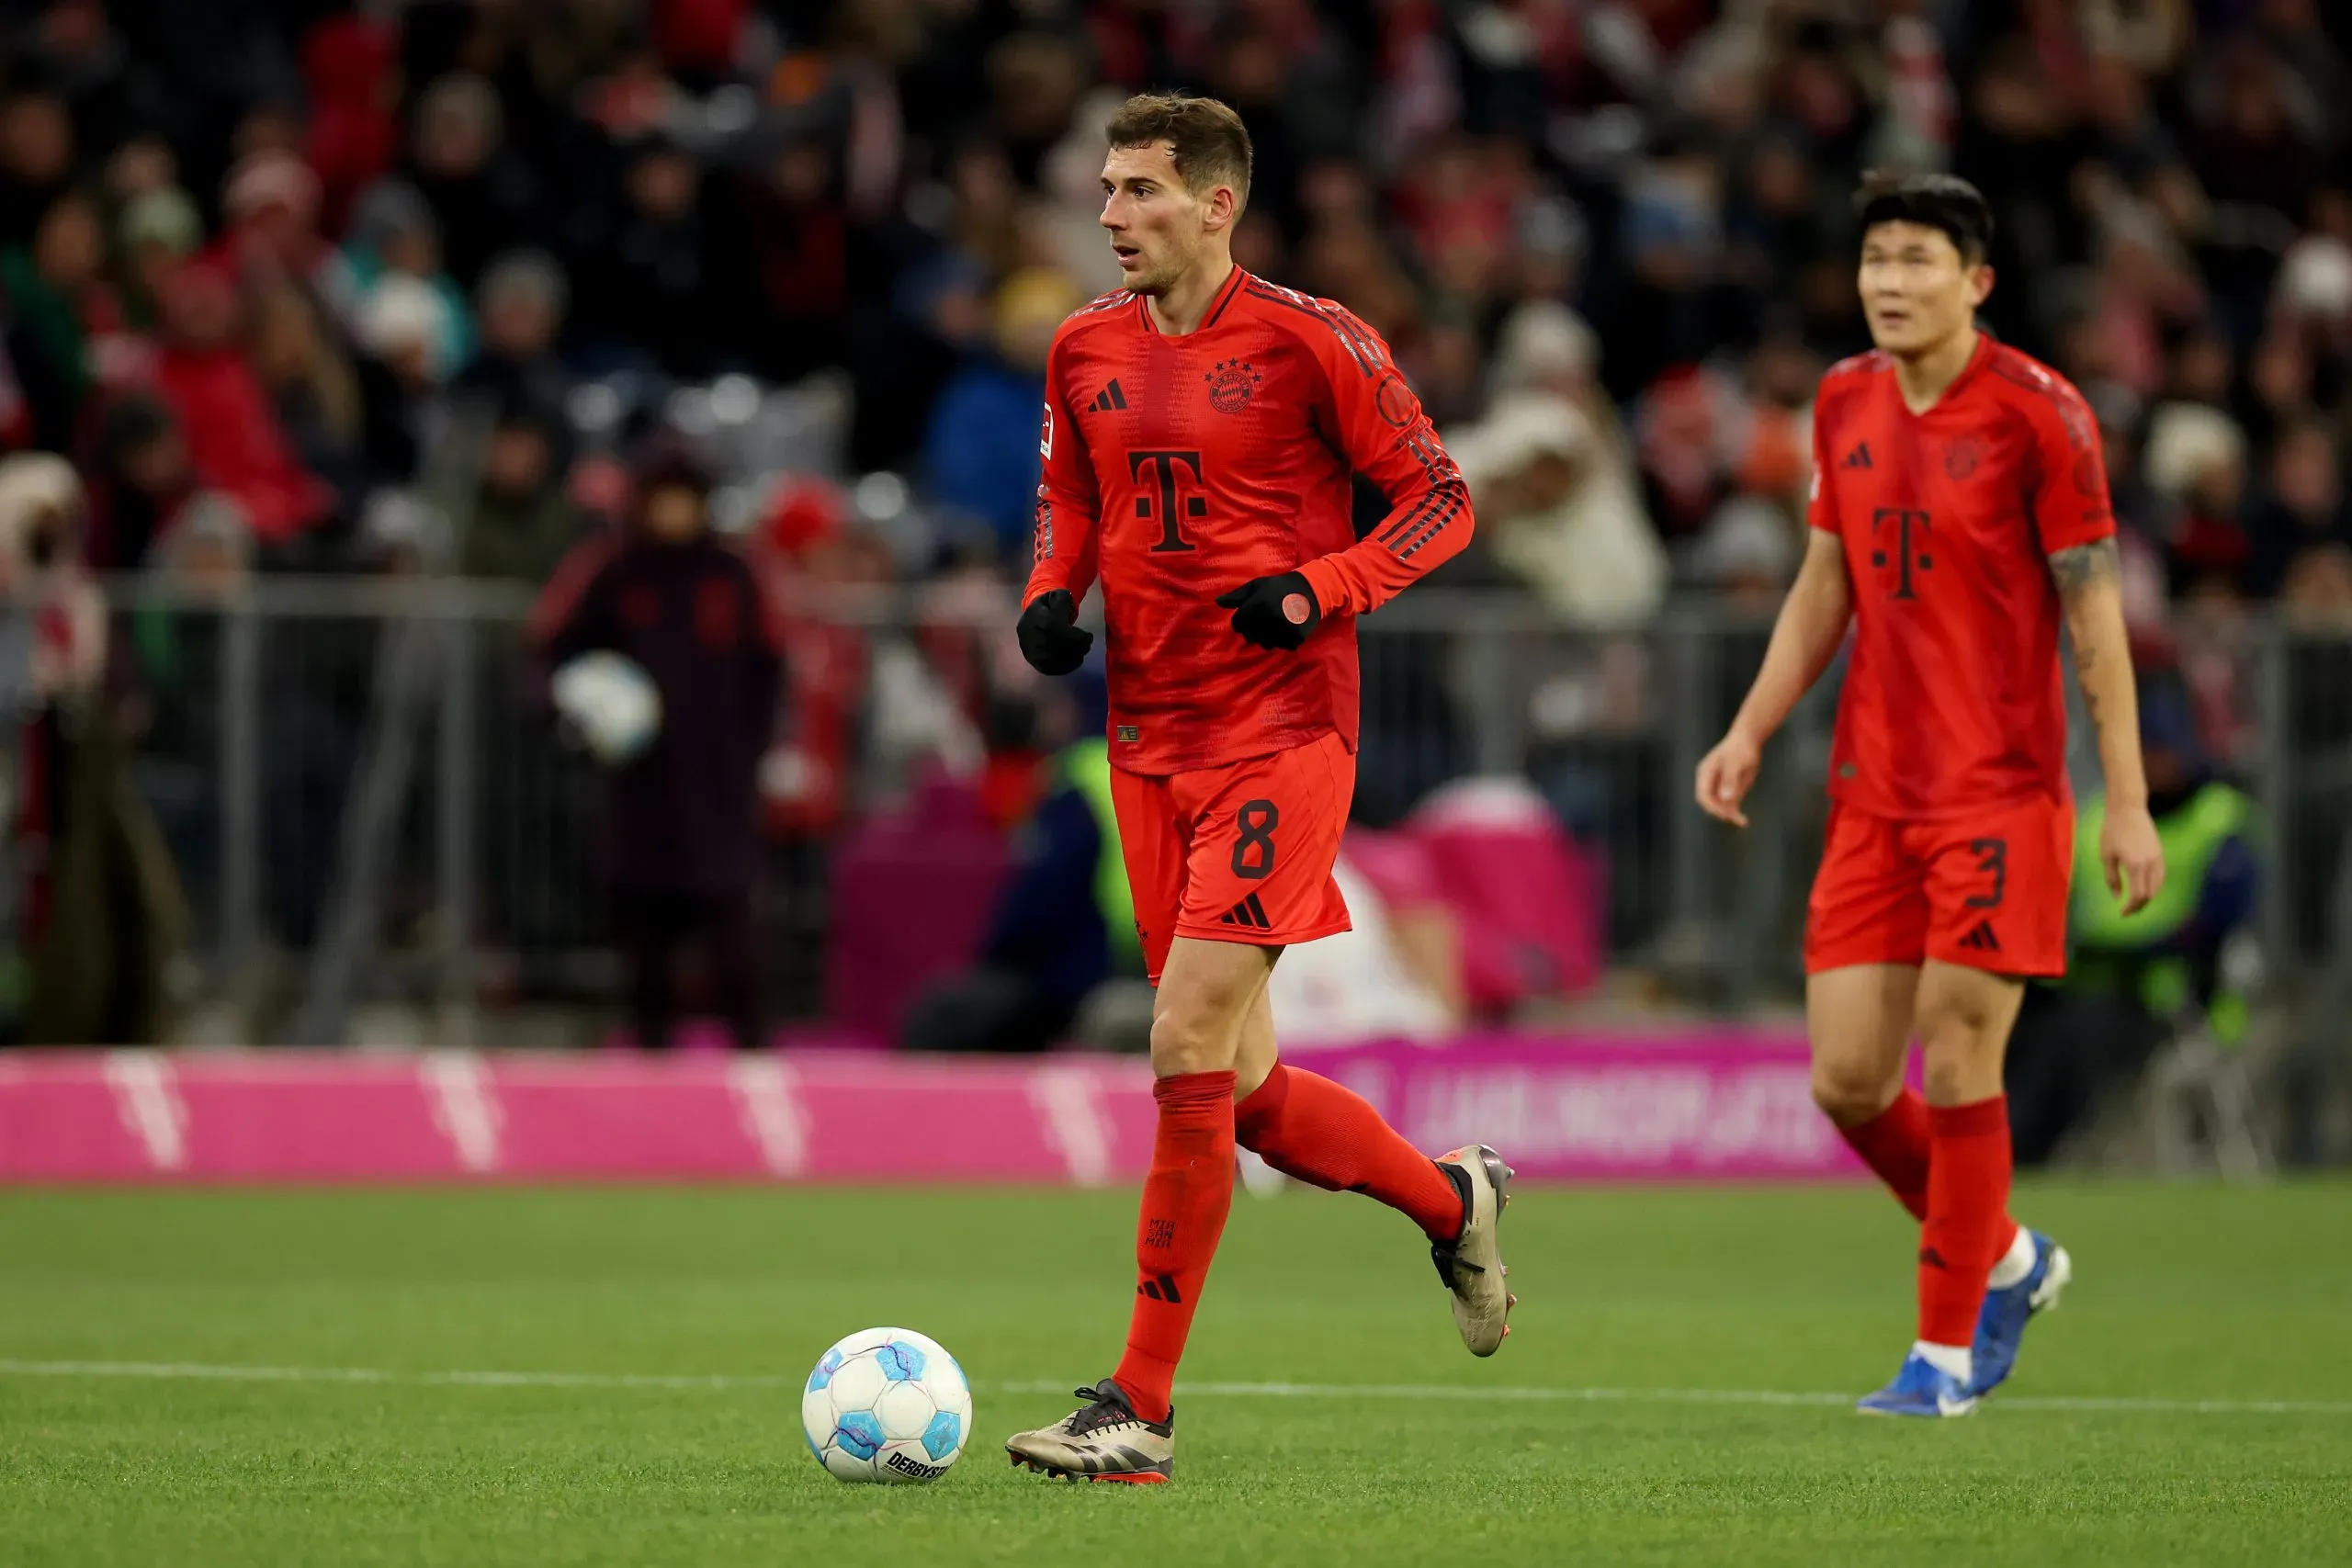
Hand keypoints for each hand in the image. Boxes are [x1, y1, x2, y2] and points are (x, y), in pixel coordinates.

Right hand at [1016, 589, 1092, 675]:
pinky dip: (1066, 667)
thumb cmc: (1050, 607)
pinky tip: (1077, 660)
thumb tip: (1069, 605)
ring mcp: (1029, 650)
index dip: (1073, 635)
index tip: (1088, 635)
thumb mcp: (1056, 596)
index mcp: (1033, 616)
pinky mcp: (1033, 662)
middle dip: (1076, 646)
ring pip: (1051, 659)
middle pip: (1053, 645)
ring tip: (1084, 650)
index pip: (1053, 628)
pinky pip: (1050, 669)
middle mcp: (1027, 635)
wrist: (1034, 618)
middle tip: (1088, 643)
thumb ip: (1063, 600)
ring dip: (1073, 657)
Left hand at [1216, 572, 1320, 650]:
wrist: (1311, 589)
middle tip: (1265, 619)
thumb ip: (1237, 596)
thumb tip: (1217, 602)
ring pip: (1265, 644)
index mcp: (1257, 606)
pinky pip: (1282, 646)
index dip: (1241, 620)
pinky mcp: (1296, 638)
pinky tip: (1287, 627)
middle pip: (1250, 637)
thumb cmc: (1280, 586)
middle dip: (1253, 630)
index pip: (1237, 625)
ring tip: (1276, 623)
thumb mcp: (1257, 586)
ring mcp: (1283, 631)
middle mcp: (1269, 620)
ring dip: (1267, 637)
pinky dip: (1283, 640)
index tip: (1251, 613)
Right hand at [1695, 729, 1761, 827]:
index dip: (1711, 806)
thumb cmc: (1740, 748)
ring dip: (1729, 816)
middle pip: (1709, 803)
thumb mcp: (1736, 762)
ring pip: (1720, 806)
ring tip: (1742, 821)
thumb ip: (1730, 779)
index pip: (1703, 795)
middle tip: (1734, 819)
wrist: (1748, 740)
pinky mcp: (1729, 790)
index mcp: (1705, 773)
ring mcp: (1718, 786)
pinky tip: (1743, 821)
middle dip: (1720, 812)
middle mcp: (1710, 781)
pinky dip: (1735, 814)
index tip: (1724, 814)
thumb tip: (1726, 798)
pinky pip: (1729, 806)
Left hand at [2100, 799, 2166, 915]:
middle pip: (2150, 894)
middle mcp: (2150, 864)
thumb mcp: (2106, 856)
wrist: (2128, 810)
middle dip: (2140, 905)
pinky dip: (2154, 886)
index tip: (2122, 913)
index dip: (2131, 908)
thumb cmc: (2112, 831)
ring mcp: (2158, 858)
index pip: (2139, 895)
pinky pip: (2161, 876)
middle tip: (2128, 910)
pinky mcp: (2160, 853)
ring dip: (2148, 897)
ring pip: (2158, 886)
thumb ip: (2112, 879)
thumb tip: (2118, 898)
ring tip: (2135, 902)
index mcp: (2135, 866)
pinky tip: (2144, 888)